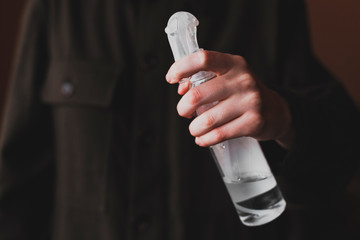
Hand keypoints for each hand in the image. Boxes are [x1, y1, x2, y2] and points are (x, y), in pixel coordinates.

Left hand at [166, 50, 293, 148]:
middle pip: (198, 95)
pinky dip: (205, 139)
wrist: (274, 111)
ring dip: (194, 128)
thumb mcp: (228, 77)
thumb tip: (181, 89)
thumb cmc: (242, 93)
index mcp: (233, 64)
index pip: (203, 59)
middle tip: (184, 112)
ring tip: (195, 128)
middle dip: (183, 108)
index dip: (181, 68)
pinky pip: (219, 134)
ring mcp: (250, 101)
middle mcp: (243, 80)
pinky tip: (203, 138)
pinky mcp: (254, 122)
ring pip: (206, 119)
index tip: (171, 78)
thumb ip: (204, 79)